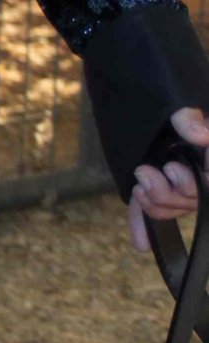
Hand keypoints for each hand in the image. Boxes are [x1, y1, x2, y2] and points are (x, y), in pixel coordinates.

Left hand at [127, 104, 208, 249]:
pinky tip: (141, 243)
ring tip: (140, 181)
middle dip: (170, 191)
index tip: (178, 166)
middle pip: (194, 198)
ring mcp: (183, 185)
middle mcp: (201, 174)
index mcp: (206, 157)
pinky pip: (152, 211)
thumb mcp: (181, 102)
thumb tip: (200, 135)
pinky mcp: (157, 188)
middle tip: (147, 173)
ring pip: (174, 207)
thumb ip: (189, 117)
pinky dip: (143, 224)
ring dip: (154, 201)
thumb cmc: (172, 102)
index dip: (199, 179)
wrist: (145, 99)